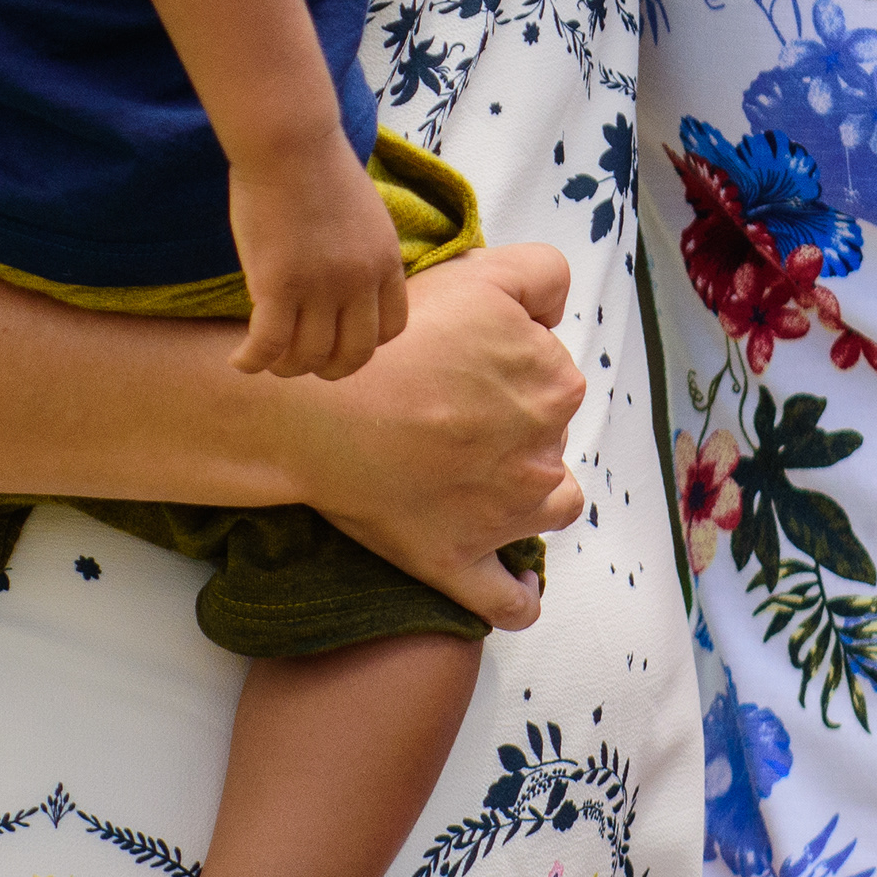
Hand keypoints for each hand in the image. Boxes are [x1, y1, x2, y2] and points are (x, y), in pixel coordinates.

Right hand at [225, 140, 410, 379]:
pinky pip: (270, 346)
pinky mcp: (280, 287)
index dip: (364, 344)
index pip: (391, 329)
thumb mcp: (363, 215)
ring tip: (267, 360)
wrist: (289, 143)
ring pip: (309, 356)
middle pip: (354, 353)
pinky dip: (253, 361)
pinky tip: (239, 360)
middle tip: (303, 363)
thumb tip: (341, 287)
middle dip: (329, 368)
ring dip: (287, 367)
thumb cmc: (316, 166)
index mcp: (386, 261)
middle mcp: (360, 281)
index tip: (339, 340)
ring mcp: (322, 287)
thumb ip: (359, 254)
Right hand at [293, 244, 584, 627]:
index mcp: (554, 388)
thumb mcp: (479, 276)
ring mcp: (505, 516)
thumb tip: (559, 311)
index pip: (555, 375)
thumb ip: (541, 277)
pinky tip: (514, 585)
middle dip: (516, 427)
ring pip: (547, 507)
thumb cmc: (394, 343)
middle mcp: (543, 456)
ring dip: (527, 498)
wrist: (317, 410)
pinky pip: (508, 600)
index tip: (469, 367)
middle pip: (549, 438)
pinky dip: (516, 596)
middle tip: (453, 414)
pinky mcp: (461, 561)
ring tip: (482, 482)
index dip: (514, 366)